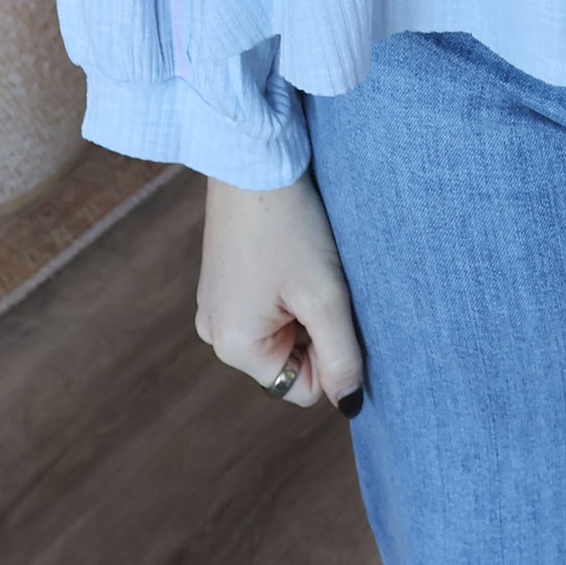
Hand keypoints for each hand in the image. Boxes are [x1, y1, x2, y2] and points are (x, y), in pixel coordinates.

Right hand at [195, 171, 364, 411]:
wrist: (253, 157)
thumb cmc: (289, 225)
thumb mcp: (325, 295)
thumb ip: (342, 357)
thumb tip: (351, 407)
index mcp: (233, 346)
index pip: (302, 387)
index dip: (331, 353)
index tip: (331, 302)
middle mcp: (214, 333)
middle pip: (290, 359)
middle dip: (313, 325)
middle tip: (317, 277)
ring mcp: (214, 304)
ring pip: (281, 329)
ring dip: (302, 303)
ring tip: (302, 260)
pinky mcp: (221, 279)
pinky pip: (265, 305)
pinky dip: (286, 285)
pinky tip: (288, 250)